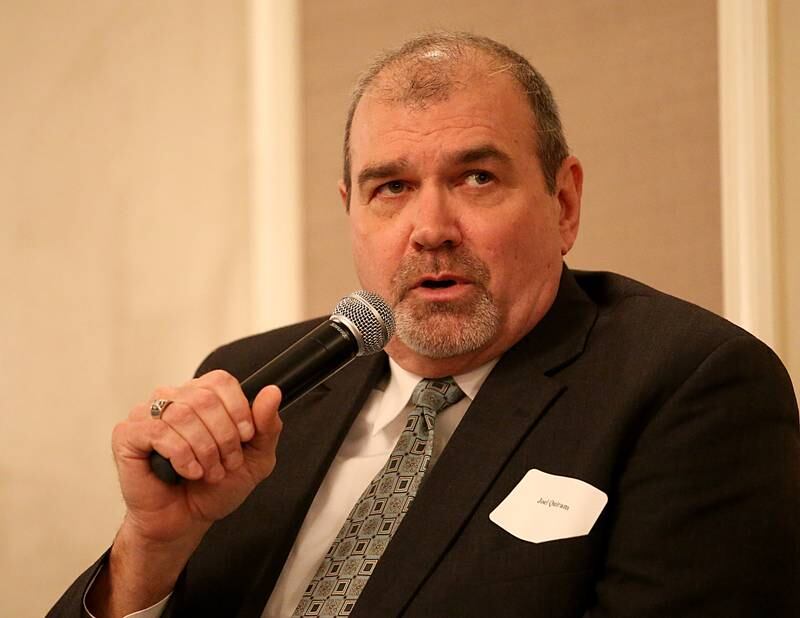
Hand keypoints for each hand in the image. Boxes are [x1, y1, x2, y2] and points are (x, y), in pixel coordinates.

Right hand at [86, 371, 282, 616]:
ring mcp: (147, 414)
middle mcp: (173, 398)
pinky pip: (157, 432)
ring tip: (209, 472)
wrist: (185, 521)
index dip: (238, 410)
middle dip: (223, 437)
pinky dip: (181, 455)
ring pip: (182, 414)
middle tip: (226, 463)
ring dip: (204, 450)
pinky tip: (189, 472)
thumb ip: (267, 425)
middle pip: (204, 398)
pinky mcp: (127, 435)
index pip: (221, 381)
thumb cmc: (215, 487)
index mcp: (201, 395)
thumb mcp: (255, 458)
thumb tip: (273, 392)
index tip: (245, 437)